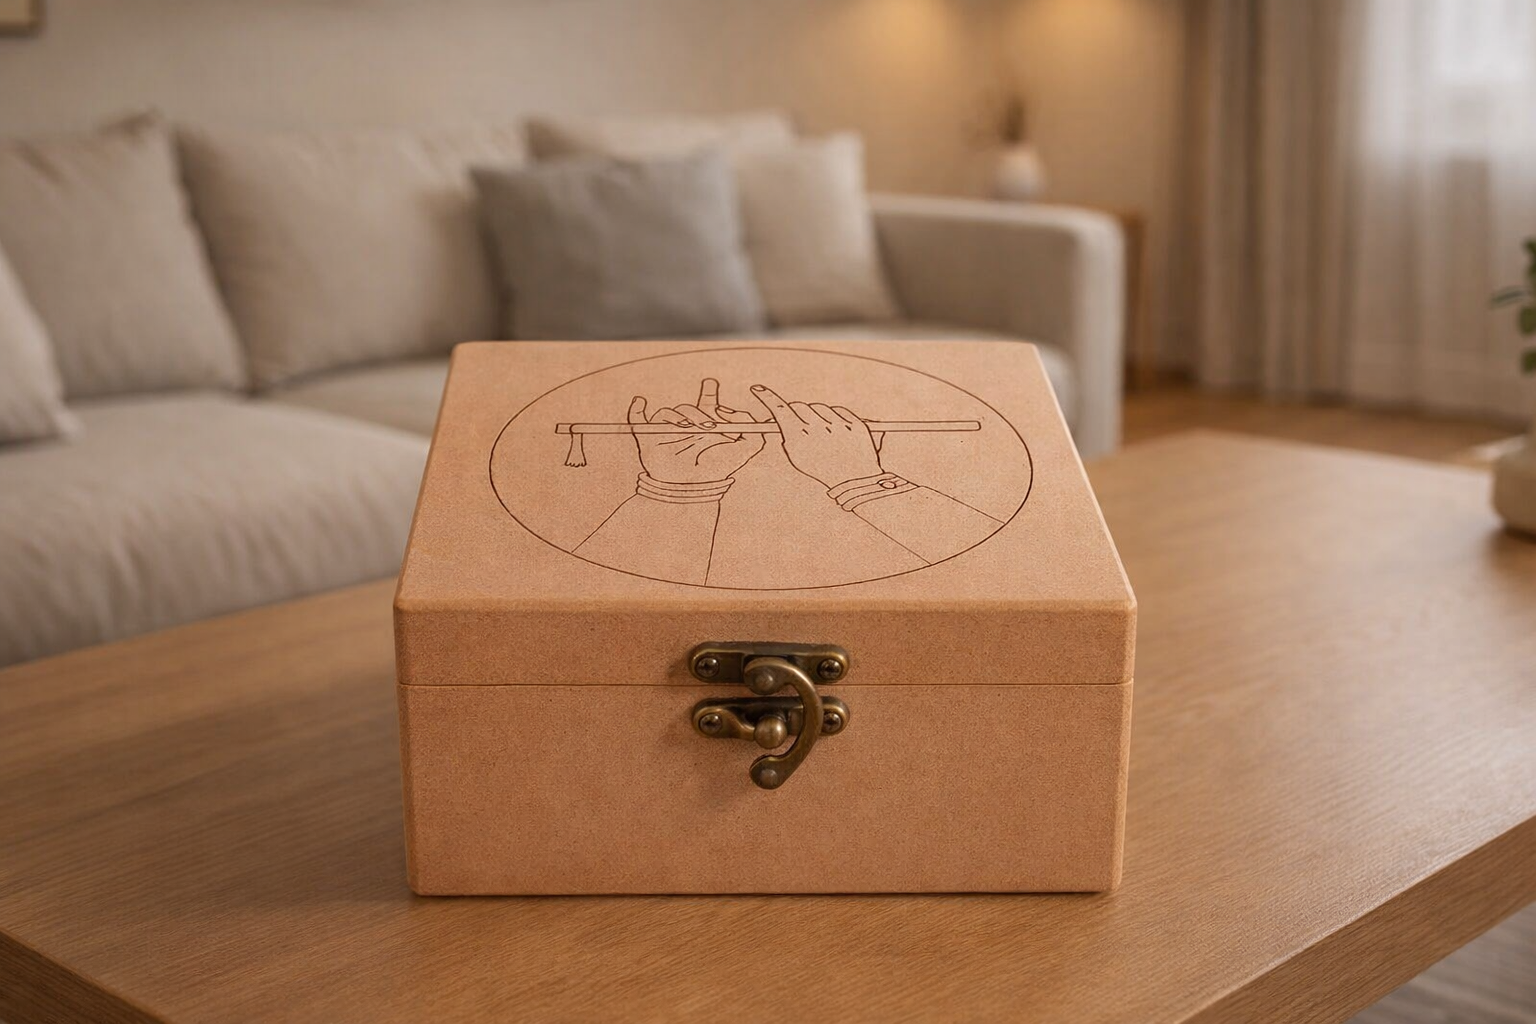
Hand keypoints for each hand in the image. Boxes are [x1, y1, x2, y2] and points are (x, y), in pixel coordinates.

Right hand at [629, 378, 764, 483]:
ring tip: (687, 428)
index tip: (712, 383)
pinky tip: (641, 401)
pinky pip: (638, 420)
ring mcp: (665, 433)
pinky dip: (636, 410)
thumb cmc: (717, 472)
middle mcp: (686, 428)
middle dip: (698, 413)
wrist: (694, 489)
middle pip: (688, 408)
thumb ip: (751, 428)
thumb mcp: (746, 450)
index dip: (709, 392)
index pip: (707, 405)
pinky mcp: (648, 439)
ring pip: (667, 412)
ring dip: (676, 417)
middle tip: (709, 427)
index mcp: (706, 428)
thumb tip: (735, 412)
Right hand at [751, 385, 883, 488]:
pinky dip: (836, 418)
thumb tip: (779, 416)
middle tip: (801, 423)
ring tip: (825, 435)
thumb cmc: (821, 469)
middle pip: (800, 406)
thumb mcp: (798, 456)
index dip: (767, 397)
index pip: (779, 409)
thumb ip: (788, 435)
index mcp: (800, 437)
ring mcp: (838, 424)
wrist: (854, 481)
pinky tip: (838, 433)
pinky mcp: (854, 422)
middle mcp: (818, 427)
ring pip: (820, 408)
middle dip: (797, 412)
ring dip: (818, 416)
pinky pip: (839, 410)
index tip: (758, 388)